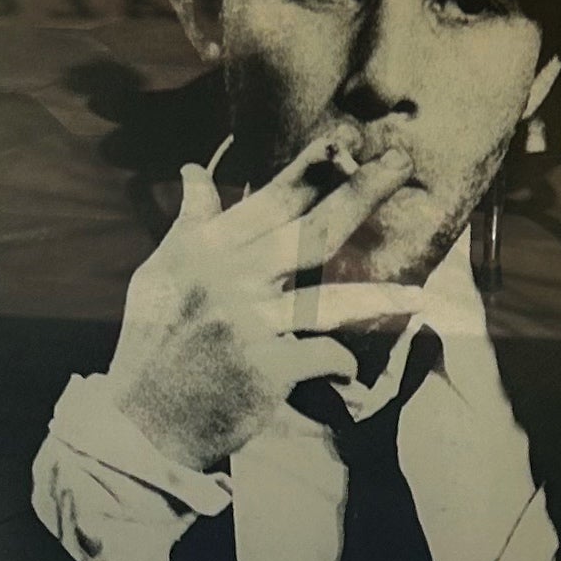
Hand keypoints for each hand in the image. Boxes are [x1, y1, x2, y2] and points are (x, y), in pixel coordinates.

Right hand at [102, 125, 426, 470]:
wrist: (140, 423)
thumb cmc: (154, 342)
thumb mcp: (161, 272)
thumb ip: (191, 223)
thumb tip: (194, 170)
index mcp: (207, 250)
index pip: (270, 200)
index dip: (311, 167)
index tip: (346, 138)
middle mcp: (229, 279)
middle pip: (310, 232)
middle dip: (359, 194)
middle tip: (401, 164)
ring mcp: (248, 324)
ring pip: (328, 302)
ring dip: (376, 299)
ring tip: (419, 296)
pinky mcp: (264, 369)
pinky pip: (321, 358)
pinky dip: (340, 365)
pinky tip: (347, 373)